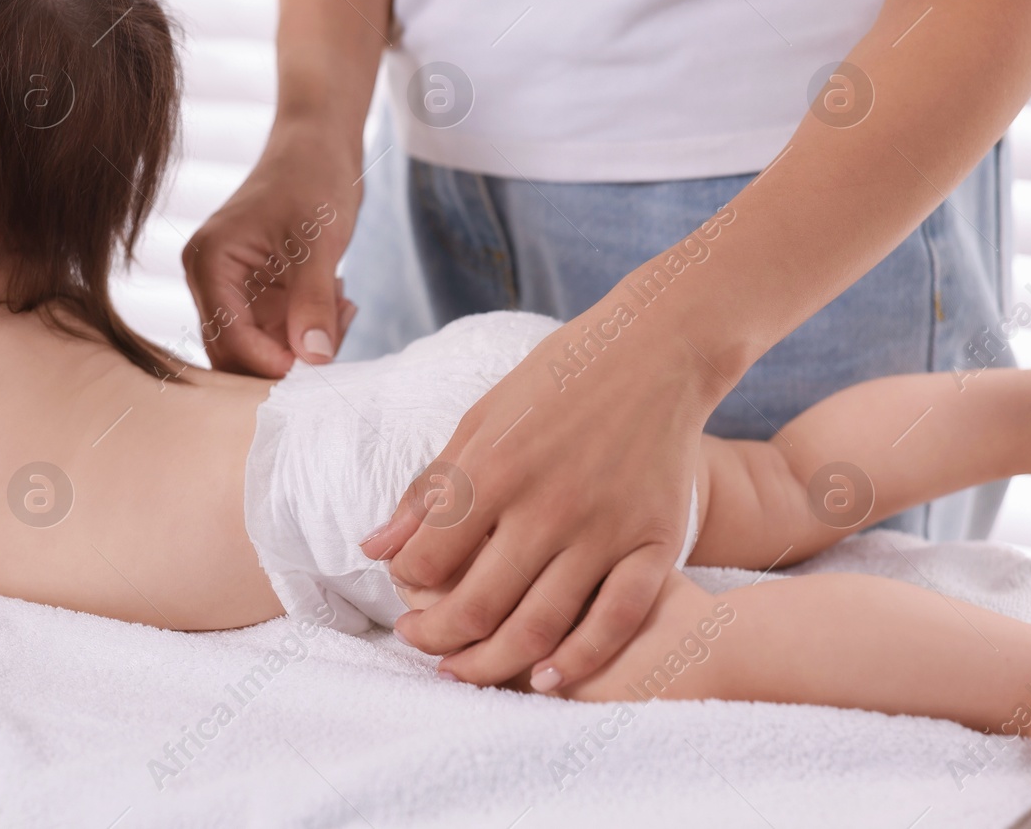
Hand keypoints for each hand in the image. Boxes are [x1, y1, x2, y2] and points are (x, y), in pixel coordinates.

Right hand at [183, 131, 359, 375]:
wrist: (320, 144)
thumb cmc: (313, 176)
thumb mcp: (319, 242)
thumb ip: (313, 302)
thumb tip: (314, 360)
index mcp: (209, 263)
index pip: (227, 338)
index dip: (270, 361)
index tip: (317, 363)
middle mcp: (211, 280)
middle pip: (236, 353)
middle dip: (289, 355)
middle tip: (335, 330)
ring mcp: (234, 289)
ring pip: (262, 348)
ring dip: (306, 342)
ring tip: (342, 304)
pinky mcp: (258, 292)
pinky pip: (280, 333)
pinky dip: (312, 328)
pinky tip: (339, 299)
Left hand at [361, 304, 719, 690]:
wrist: (656, 352)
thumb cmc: (556, 381)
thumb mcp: (479, 421)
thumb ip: (428, 490)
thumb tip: (374, 549)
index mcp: (493, 469)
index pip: (428, 560)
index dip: (405, 584)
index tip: (403, 586)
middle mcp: (546, 506)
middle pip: (476, 606)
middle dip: (435, 637)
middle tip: (420, 641)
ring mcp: (604, 529)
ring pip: (539, 627)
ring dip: (492, 663)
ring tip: (464, 669)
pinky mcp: (655, 543)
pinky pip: (615, 620)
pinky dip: (581, 659)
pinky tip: (548, 679)